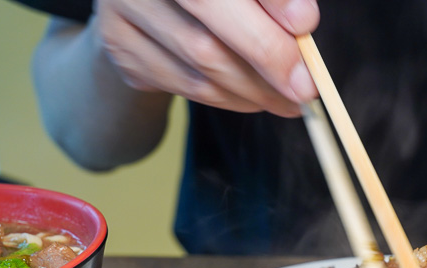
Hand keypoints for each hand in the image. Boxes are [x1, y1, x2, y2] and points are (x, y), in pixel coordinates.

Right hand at [92, 0, 319, 116]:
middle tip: (306, 85)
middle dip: (267, 54)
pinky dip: (231, 97)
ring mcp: (122, 7)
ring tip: (290, 100)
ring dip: (254, 88)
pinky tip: (256, 99)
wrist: (151, 2)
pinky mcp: (121, 46)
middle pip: (208, 11)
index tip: (306, 23)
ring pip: (200, 59)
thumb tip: (302, 21)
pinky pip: (187, 84)